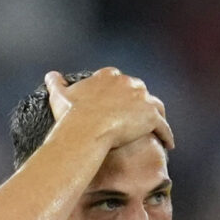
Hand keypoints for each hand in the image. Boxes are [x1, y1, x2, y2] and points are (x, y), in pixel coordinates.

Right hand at [44, 68, 174, 150]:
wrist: (87, 129)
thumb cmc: (73, 114)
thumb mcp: (61, 95)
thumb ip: (57, 83)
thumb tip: (51, 75)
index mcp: (109, 76)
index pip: (120, 81)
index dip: (121, 92)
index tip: (119, 103)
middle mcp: (129, 83)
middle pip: (139, 91)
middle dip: (140, 102)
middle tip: (138, 117)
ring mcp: (142, 98)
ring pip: (155, 106)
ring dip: (156, 116)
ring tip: (156, 128)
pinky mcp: (152, 116)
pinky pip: (163, 127)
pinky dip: (166, 135)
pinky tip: (168, 144)